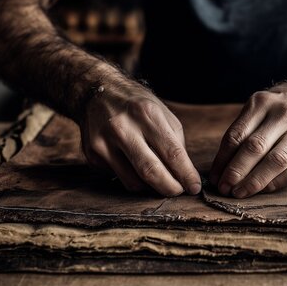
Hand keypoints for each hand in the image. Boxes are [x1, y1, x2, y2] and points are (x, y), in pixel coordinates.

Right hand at [80, 81, 200, 195]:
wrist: (96, 93)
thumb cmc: (136, 105)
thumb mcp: (162, 113)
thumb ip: (175, 142)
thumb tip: (184, 175)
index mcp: (146, 114)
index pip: (171, 152)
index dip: (186, 174)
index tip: (194, 187)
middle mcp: (122, 127)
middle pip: (150, 171)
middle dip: (169, 188)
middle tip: (179, 192)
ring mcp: (103, 142)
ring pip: (134, 182)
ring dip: (151, 186)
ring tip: (159, 178)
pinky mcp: (93, 155)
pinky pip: (119, 177)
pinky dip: (132, 177)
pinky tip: (134, 164)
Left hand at [209, 86, 286, 197]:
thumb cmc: (279, 109)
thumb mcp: (259, 107)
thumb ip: (241, 131)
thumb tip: (220, 167)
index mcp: (263, 103)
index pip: (237, 135)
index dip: (222, 159)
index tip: (214, 177)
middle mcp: (284, 115)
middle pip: (255, 147)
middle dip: (236, 171)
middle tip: (223, 187)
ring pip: (276, 161)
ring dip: (254, 181)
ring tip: (239, 192)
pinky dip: (275, 184)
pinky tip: (262, 189)